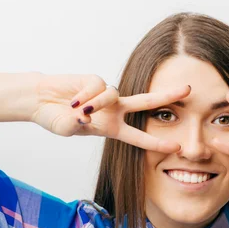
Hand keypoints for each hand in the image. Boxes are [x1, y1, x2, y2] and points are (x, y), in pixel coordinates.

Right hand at [30, 73, 190, 152]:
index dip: (157, 142)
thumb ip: (76, 125)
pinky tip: (72, 101)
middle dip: (167, 96)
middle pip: (147, 102)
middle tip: (189, 90)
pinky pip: (96, 87)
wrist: (40, 101)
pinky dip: (84, 96)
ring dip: (96, 103)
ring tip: (77, 110)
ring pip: (113, 94)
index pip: (139, 137)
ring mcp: (106, 94)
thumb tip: (86, 117)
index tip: (176, 147)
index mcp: (112, 128)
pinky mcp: (95, 80)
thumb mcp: (67, 128)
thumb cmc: (55, 119)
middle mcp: (114, 110)